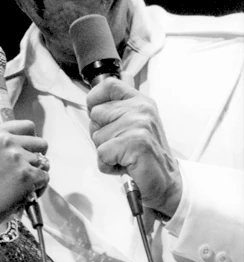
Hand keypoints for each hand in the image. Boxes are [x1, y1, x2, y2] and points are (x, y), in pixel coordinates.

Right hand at [0, 119, 48, 230]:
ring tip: (22, 186)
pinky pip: (45, 178)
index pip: (28, 126)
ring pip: (44, 163)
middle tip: (27, 170)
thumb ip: (2, 145)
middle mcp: (9, 142)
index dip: (31, 139)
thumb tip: (24, 147)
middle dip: (37, 156)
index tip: (28, 149)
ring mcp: (19, 158)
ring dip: (37, 175)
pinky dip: (39, 187)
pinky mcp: (28, 176)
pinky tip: (26, 194)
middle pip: (41, 143)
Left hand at [86, 77, 181, 217]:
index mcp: (141, 101)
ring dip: (105, 151)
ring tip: (125, 155)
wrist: (166, 182)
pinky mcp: (135, 143)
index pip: (109, 85)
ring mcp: (139, 125)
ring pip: (96, 135)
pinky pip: (101, 153)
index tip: (100, 115)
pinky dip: (108, 165)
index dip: (95, 98)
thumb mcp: (138, 122)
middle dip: (101, 134)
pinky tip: (125, 165)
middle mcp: (141, 109)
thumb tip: (118, 79)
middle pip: (95, 113)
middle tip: (121, 144)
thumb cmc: (147, 155)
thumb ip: (124, 102)